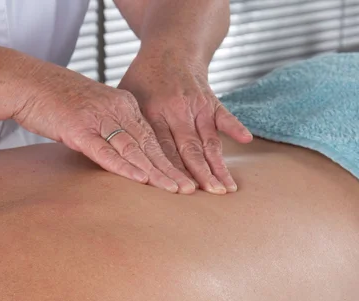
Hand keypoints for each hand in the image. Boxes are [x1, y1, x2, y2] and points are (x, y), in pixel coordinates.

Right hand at [15, 62, 194, 193]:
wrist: (27, 82)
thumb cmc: (57, 98)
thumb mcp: (93, 108)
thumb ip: (111, 126)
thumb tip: (125, 151)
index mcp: (122, 104)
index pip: (151, 136)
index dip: (168, 159)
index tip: (183, 177)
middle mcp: (115, 109)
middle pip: (148, 144)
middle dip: (169, 169)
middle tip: (188, 189)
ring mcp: (97, 119)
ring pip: (133, 149)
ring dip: (154, 171)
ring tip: (173, 189)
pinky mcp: (78, 129)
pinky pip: (105, 151)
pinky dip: (124, 166)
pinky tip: (141, 178)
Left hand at [117, 51, 252, 193]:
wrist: (170, 48)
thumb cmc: (143, 78)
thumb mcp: (126, 97)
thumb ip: (125, 125)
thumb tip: (113, 156)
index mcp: (152, 113)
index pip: (163, 148)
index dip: (172, 170)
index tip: (179, 190)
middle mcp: (176, 110)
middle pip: (189, 148)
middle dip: (199, 174)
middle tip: (208, 195)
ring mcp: (196, 105)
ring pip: (209, 140)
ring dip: (218, 164)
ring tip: (226, 188)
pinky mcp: (211, 101)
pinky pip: (224, 116)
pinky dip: (235, 127)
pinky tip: (245, 140)